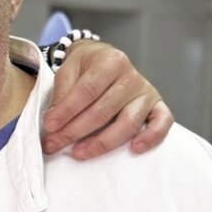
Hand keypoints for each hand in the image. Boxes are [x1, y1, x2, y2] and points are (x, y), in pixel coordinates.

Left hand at [41, 41, 173, 158]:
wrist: (104, 58)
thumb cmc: (85, 67)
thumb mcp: (67, 70)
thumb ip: (62, 93)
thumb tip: (53, 121)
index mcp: (110, 61)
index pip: (87, 90)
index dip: (67, 111)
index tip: (49, 126)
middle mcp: (131, 76)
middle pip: (103, 111)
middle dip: (75, 131)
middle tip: (54, 144)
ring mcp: (146, 92)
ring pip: (128, 122)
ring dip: (102, 142)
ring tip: (80, 153)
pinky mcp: (157, 105)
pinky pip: (162, 122)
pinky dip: (152, 137)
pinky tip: (135, 149)